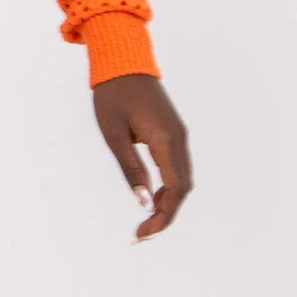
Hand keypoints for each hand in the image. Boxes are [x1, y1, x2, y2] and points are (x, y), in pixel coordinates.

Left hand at [92, 72, 192, 240]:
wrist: (123, 62)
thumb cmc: (113, 96)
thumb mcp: (114, 135)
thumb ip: (130, 170)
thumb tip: (143, 204)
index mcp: (166, 140)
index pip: (175, 190)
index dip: (163, 216)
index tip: (143, 233)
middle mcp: (179, 140)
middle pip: (183, 189)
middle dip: (165, 216)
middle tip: (141, 234)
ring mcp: (179, 136)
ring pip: (182, 180)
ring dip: (167, 204)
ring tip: (144, 222)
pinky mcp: (173, 134)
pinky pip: (177, 168)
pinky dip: (168, 188)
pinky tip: (151, 198)